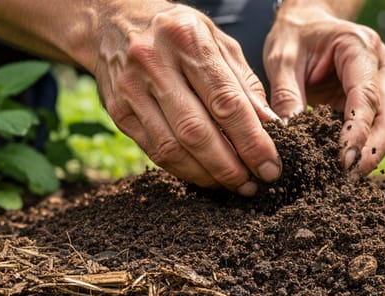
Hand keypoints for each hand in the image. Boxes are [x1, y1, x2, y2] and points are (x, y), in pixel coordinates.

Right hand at [89, 2, 281, 194]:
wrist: (114, 22)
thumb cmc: (178, 33)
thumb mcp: (218, 41)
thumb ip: (245, 83)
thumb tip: (270, 126)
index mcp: (187, 40)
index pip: (226, 102)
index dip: (252, 141)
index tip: (270, 166)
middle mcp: (154, 63)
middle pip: (197, 132)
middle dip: (230, 167)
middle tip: (252, 184)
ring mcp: (131, 89)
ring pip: (173, 149)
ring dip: (206, 175)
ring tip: (232, 184)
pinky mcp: (118, 112)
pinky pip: (155, 152)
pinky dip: (183, 169)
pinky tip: (204, 174)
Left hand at [263, 4, 384, 173]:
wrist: (307, 23)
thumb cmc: (295, 36)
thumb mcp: (282, 59)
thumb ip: (286, 95)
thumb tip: (289, 136)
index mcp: (359, 47)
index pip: (367, 95)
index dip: (359, 131)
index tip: (344, 159)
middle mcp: (381, 63)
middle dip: (374, 149)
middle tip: (350, 176)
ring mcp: (384, 80)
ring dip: (373, 152)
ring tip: (348, 176)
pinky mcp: (378, 97)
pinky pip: (378, 126)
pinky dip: (366, 147)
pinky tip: (348, 165)